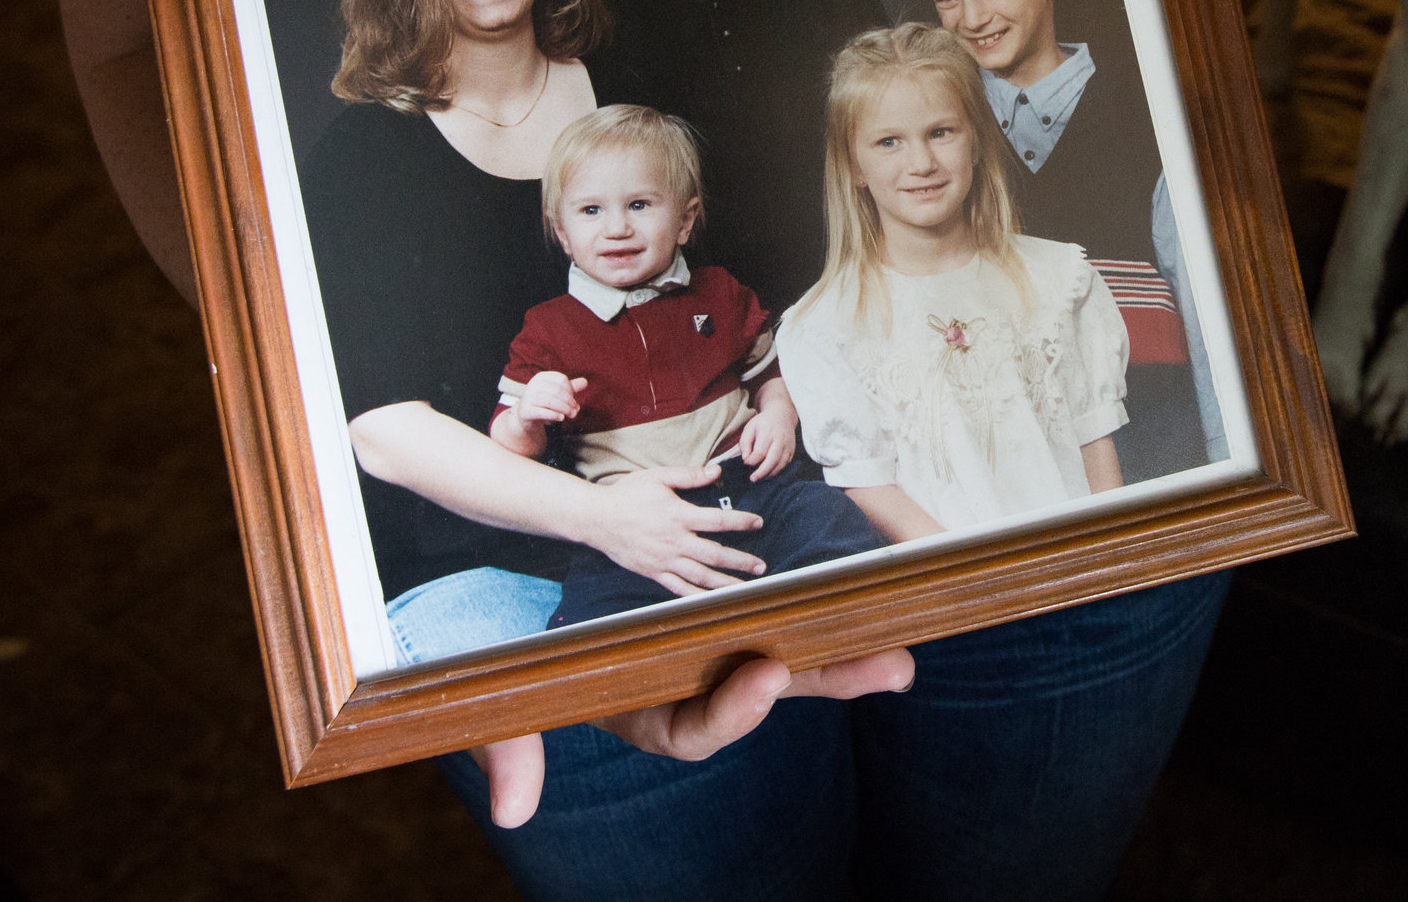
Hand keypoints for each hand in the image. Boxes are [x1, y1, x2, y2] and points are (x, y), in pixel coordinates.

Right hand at [467, 649, 916, 826]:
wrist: (525, 618)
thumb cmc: (518, 666)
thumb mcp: (504, 708)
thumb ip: (510, 748)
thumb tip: (514, 805)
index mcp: (645, 719)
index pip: (696, 731)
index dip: (733, 711)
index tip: (764, 674)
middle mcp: (690, 695)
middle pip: (766, 699)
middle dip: (831, 683)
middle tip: (892, 668)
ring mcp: (715, 660)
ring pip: (788, 662)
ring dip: (845, 656)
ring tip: (903, 651)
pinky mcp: (728, 623)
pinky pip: (780, 623)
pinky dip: (818, 615)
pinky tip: (866, 603)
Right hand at [515, 371, 584, 426]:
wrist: (525, 415)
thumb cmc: (544, 401)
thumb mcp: (557, 393)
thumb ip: (571, 387)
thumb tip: (585, 382)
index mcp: (542, 377)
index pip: (561, 380)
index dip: (571, 390)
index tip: (574, 400)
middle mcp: (533, 385)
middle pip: (557, 391)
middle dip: (570, 401)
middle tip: (576, 411)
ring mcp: (528, 397)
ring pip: (551, 401)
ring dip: (565, 409)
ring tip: (572, 415)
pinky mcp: (526, 410)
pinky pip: (542, 412)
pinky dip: (554, 415)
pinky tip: (562, 418)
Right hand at [582, 466, 766, 594]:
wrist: (597, 518)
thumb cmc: (627, 494)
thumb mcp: (658, 477)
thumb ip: (689, 475)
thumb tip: (717, 471)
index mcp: (678, 516)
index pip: (718, 521)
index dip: (741, 522)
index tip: (758, 522)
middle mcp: (674, 542)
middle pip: (715, 555)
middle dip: (741, 561)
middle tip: (761, 566)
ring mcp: (664, 560)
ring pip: (700, 577)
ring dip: (725, 583)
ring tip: (746, 589)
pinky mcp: (654, 572)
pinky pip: (679, 589)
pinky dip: (698, 596)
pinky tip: (713, 601)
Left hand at [739, 379, 798, 480]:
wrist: (782, 415)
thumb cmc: (763, 423)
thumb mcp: (750, 428)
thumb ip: (745, 443)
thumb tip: (746, 459)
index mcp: (768, 432)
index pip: (760, 451)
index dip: (752, 460)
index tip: (746, 462)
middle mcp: (780, 439)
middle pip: (772, 460)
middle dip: (762, 472)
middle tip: (753, 479)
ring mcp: (788, 446)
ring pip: (780, 464)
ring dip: (769, 474)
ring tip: (759, 478)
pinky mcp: (792, 451)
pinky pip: (785, 465)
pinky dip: (776, 471)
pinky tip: (768, 473)